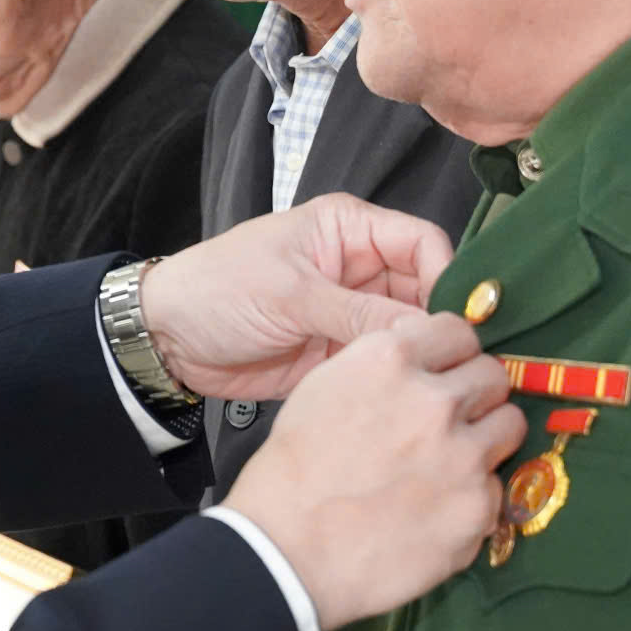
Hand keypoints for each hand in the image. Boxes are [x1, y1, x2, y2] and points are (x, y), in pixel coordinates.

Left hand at [134, 194, 454, 401]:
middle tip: (461, 366)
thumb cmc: (217, 290)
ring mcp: (352, 313)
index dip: (447, 278)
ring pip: (411, 333)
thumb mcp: (290, 294)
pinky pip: (384, 365)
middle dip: (444, 325)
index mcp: (350, 230)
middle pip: (427, 292)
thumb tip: (425, 333)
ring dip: (423, 358)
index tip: (458, 322)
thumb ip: (359, 314)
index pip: (424, 244)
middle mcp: (360, 268)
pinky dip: (398, 382)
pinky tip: (410, 401)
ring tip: (439, 389)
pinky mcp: (342, 354)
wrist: (168, 340)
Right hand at [224, 313, 522, 629]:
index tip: (444, 371)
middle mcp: (435, 400)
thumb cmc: (294, 470)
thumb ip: (381, 364)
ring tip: (450, 462)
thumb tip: (421, 355)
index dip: (450, 353)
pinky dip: (472, 496)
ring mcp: (464, 456)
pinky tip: (436, 509)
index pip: (458, 331)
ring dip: (485, 438)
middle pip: (492, 376)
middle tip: (449, 420)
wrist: (287, 551)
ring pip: (509, 424)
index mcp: (390, 359)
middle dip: (474, 394)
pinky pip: (495, 487)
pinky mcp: (478, 509)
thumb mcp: (325, 387)